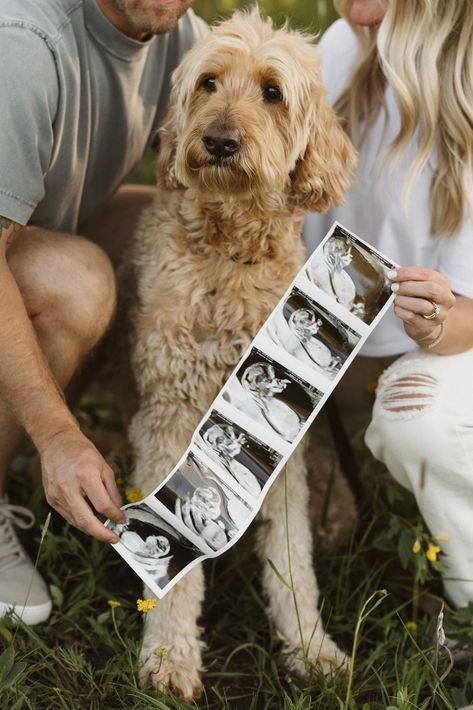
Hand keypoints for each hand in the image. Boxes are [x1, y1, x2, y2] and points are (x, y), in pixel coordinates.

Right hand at [40, 428, 124, 542]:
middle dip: (102, 534)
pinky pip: (68, 516)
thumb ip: (112, 490)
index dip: (115, 516)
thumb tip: (118, 510)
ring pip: (76, 522)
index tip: (121, 520)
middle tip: (114, 538)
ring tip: (104, 531)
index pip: (102, 505)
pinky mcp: (51, 499)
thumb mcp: (104, 467)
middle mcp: (69, 487)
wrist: (57, 442)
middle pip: (86, 521)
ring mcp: (57, 495)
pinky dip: (80, 521)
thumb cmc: (81, 452)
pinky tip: (90, 521)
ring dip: (92, 529)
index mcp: (85, 476)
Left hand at [388, 267, 455, 344]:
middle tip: (394, 287)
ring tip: (396, 298)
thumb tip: (394, 273)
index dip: (407, 273)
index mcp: (443, 283)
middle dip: (408, 287)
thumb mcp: (420, 286)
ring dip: (403, 300)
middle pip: (430, 288)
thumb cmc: (421, 301)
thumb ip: (410, 279)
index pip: (426, 274)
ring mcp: (439, 314)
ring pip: (421, 305)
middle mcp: (446, 299)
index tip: (392, 274)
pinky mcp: (428, 326)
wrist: (426, 324)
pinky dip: (401, 310)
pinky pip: (412, 317)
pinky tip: (397, 308)